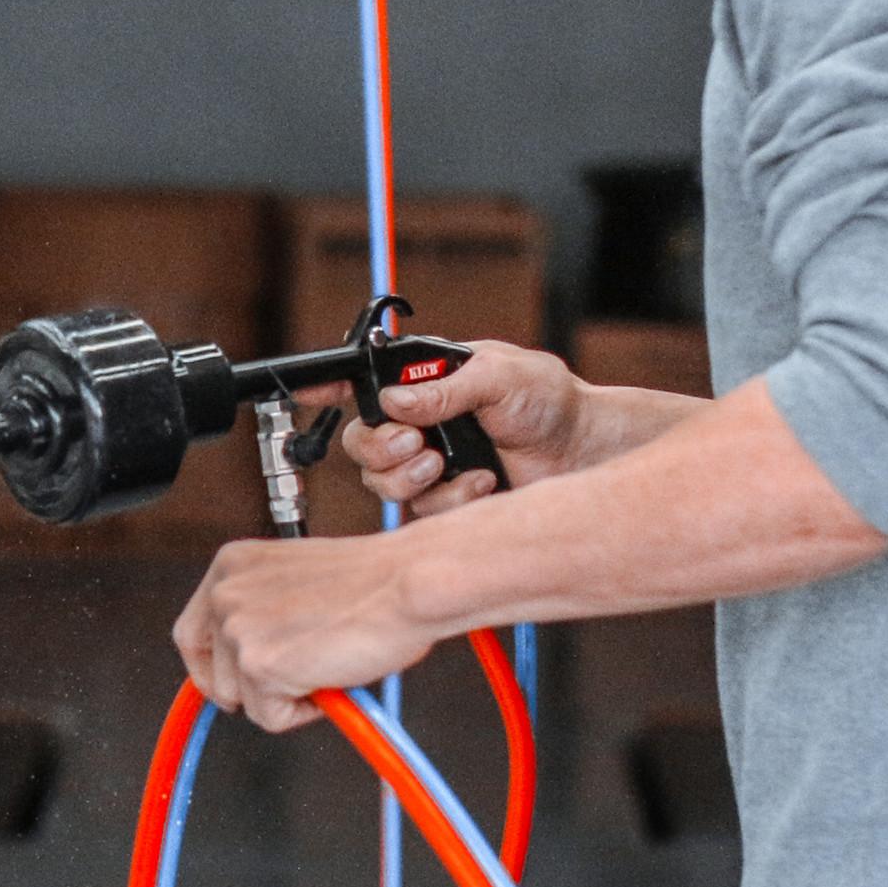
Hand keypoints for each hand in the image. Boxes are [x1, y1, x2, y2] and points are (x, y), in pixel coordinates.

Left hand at [173, 533, 435, 733]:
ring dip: (284, 696)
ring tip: (325, 665)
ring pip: (241, 700)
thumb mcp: (295, 582)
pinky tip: (331, 677)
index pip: (192, 633)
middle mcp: (225, 592)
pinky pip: (270, 717)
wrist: (408, 585)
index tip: (230, 683)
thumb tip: (248, 655)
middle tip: (290, 686)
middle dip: (248, 690)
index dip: (211, 668)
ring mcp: (238, 629)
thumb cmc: (375, 582)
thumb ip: (264, 611)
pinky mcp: (259, 665)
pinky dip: (304, 711)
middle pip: (210, 674)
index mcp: (232, 565)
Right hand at [340, 339, 585, 516]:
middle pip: (360, 442)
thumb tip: (396, 401)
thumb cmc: (547, 400)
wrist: (580, 450)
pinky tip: (481, 481)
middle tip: (416, 443)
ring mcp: (428, 463)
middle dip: (381, 447)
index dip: (327, 388)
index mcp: (423, 383)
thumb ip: (447, 389)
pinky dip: (450, 498)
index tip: (307, 393)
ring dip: (410, 476)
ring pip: (381, 482)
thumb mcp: (501, 376)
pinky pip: (421, 510)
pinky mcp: (445, 499)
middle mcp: (418, 423)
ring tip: (446, 464)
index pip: (362, 382)